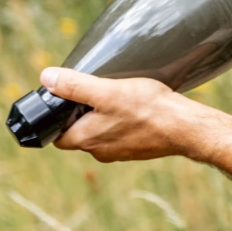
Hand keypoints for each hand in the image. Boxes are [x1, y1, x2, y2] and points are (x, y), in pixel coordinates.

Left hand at [42, 68, 231, 195]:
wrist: (185, 127)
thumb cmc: (147, 109)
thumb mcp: (106, 91)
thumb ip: (74, 86)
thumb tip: (46, 78)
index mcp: (86, 140)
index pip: (58, 135)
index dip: (58, 117)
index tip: (67, 99)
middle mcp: (100, 151)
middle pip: (78, 133)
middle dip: (82, 115)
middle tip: (95, 92)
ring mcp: (120, 152)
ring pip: (101, 134)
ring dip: (103, 118)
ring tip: (118, 97)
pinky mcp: (137, 149)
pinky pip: (121, 135)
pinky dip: (123, 122)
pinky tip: (136, 108)